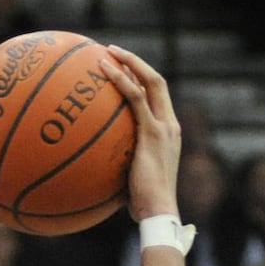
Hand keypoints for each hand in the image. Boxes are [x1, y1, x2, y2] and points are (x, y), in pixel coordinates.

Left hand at [98, 48, 180, 221]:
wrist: (158, 213)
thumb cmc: (142, 207)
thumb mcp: (131, 181)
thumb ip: (120, 166)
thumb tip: (95, 169)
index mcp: (168, 134)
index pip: (158, 98)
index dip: (142, 80)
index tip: (123, 71)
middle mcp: (170, 125)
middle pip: (157, 82)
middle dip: (136, 62)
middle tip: (113, 52)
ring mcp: (163, 127)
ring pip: (150, 82)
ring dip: (129, 63)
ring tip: (106, 52)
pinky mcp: (153, 132)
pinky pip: (136, 98)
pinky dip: (121, 81)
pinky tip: (103, 71)